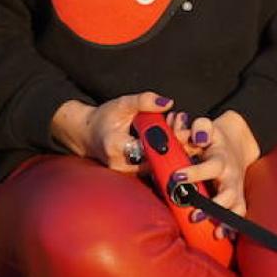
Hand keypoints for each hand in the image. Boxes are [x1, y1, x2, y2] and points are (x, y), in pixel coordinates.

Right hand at [50, 91, 172, 172]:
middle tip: (187, 129)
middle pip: (159, 160)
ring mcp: (128, 174)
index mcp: (116, 147)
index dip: (169, 140)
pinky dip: (168, 155)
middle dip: (177, 145)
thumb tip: (168, 103)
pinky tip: (174, 139)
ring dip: (175, 150)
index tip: (182, 129)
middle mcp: (122, 165)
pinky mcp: (134, 176)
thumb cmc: (105, 118)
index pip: (149, 149)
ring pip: (161, 166)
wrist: (88, 135)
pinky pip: (157, 167)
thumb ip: (145, 101)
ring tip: (181, 130)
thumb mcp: (123, 103)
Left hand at [171, 110, 262, 224]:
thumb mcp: (207, 127)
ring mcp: (235, 190)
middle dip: (212, 206)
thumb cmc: (213, 139)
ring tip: (213, 231)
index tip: (177, 178)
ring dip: (223, 220)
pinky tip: (222, 236)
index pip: (211, 166)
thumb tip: (190, 134)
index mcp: (220, 159)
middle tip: (193, 214)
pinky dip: (232, 227)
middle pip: (227, 193)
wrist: (237, 144)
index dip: (195, 172)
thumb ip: (199, 128)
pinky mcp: (238, 200)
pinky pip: (238, 216)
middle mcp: (230, 177)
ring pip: (235, 208)